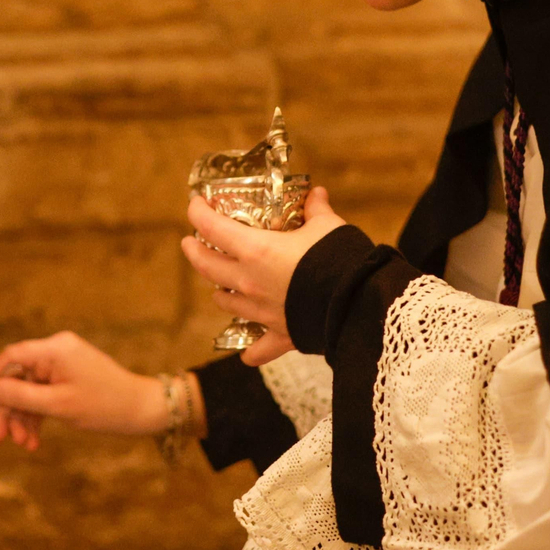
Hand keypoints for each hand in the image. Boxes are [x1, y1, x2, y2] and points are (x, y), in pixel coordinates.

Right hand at [0, 331, 166, 450]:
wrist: (142, 411)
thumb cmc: (105, 406)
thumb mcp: (58, 405)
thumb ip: (20, 397)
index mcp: (55, 349)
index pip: (11, 357)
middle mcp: (57, 351)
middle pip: (18, 377)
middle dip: (9, 409)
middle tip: (0, 438)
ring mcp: (64, 364)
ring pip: (30, 390)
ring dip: (24, 418)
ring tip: (25, 444)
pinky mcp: (70, 377)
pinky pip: (44, 394)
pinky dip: (38, 415)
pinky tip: (35, 439)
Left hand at [181, 186, 346, 366]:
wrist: (359, 303)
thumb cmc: (340, 259)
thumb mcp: (328, 226)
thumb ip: (317, 210)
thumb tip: (316, 194)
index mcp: (256, 250)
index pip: (212, 228)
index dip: (198, 213)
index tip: (195, 204)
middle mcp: (250, 282)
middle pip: (207, 266)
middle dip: (194, 252)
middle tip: (190, 243)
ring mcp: (261, 311)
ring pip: (225, 301)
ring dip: (220, 290)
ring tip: (221, 283)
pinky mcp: (280, 334)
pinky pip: (258, 348)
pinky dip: (251, 351)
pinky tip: (246, 355)